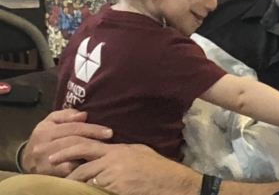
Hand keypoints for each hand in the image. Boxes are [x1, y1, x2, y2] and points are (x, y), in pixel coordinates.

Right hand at [22, 109, 112, 175]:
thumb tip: (84, 115)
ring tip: (104, 151)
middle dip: (94, 140)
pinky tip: (93, 164)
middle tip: (109, 141)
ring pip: (72, 155)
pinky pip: (69, 169)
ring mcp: (45, 161)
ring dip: (90, 153)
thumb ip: (66, 115)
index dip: (92, 129)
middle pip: (74, 141)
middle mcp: (43, 145)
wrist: (26, 161)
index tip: (109, 132)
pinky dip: (82, 166)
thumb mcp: (51, 122)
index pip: (73, 127)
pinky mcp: (49, 174)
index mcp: (45, 130)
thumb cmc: (45, 138)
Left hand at [50, 142, 199, 194]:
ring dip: (73, 180)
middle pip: (82, 153)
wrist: (172, 182)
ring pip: (86, 174)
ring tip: (64, 185)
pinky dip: (87, 191)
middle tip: (50, 162)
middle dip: (64, 157)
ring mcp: (115, 172)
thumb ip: (121, 153)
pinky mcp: (117, 186)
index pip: (89, 143)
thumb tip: (107, 154)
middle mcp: (114, 157)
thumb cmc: (158, 170)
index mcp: (119, 149)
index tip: (57, 151)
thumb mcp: (140, 154)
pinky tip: (81, 192)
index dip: (71, 146)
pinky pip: (96, 189)